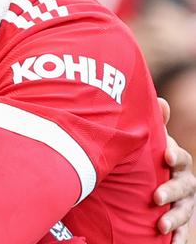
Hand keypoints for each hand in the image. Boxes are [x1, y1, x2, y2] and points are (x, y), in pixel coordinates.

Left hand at [155, 98, 195, 242]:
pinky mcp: (178, 221)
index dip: (176, 156)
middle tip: (156, 197)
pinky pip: (182, 231)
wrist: (147, 181)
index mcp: (178, 162)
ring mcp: (183, 203)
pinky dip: (179, 238)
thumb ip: (156, 125)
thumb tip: (161, 101)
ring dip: (175, 219)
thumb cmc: (149, 157)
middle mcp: (184, 182)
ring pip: (184, 211)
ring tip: (160, 227)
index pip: (181, 158)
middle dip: (171, 191)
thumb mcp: (151, 142)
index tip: (166, 156)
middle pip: (184, 187)